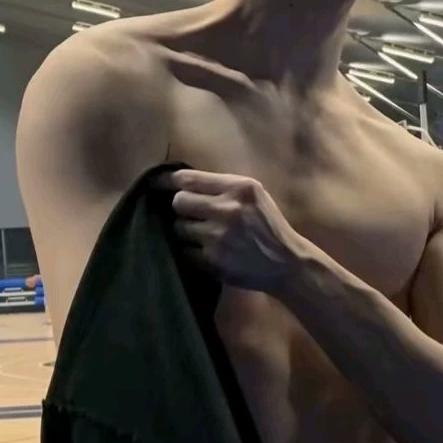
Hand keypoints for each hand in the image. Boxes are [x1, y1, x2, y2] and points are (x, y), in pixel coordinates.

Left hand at [155, 169, 305, 292]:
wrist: (286, 263)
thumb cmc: (268, 225)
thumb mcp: (254, 195)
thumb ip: (223, 187)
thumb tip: (180, 183)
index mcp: (238, 188)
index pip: (188, 179)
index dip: (167, 181)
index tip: (156, 183)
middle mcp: (227, 209)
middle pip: (178, 202)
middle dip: (180, 208)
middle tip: (189, 214)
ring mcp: (218, 237)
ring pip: (178, 228)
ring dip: (184, 231)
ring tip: (199, 234)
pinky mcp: (212, 261)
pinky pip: (184, 251)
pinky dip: (189, 251)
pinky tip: (203, 251)